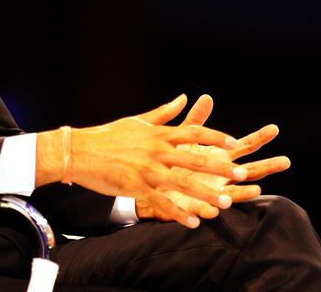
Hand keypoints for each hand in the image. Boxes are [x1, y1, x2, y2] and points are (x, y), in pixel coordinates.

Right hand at [36, 94, 247, 227]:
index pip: (193, 132)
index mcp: (157, 134)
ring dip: (206, 194)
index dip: (215, 137)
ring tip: (227, 203)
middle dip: (219, 167)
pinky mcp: (135, 187)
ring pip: (182, 183)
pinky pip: (161, 202)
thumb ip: (164, 113)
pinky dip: (178, 212)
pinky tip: (193, 222)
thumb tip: (184, 98)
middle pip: (194, 159)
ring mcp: (146, 169)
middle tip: (241, 173)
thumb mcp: (137, 121)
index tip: (234, 143)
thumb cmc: (108, 135)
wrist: (79, 151)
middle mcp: (155, 150)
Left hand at [136, 95, 290, 222]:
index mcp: (221, 157)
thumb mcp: (185, 137)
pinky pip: (206, 209)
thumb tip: (207, 97)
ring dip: (245, 192)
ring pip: (234, 194)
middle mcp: (223, 176)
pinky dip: (213, 209)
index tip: (274, 128)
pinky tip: (218, 207)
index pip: (245, 146)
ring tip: (258, 189)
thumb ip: (197, 120)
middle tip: (286, 161)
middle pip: (250, 171)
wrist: (156, 184)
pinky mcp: (197, 207)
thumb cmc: (175, 160)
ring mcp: (213, 192)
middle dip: (267, 166)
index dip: (259, 137)